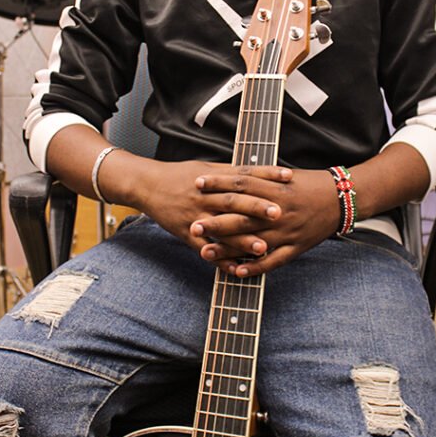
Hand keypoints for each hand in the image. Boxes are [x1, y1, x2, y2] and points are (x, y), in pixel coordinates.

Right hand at [140, 160, 291, 257]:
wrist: (147, 184)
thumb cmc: (179, 175)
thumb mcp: (205, 166)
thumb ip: (230, 172)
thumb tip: (256, 172)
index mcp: (214, 176)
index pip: (244, 174)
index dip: (266, 174)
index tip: (288, 177)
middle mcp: (206, 195)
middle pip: (234, 201)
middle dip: (257, 207)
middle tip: (280, 213)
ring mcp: (196, 215)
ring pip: (221, 227)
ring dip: (242, 239)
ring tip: (263, 248)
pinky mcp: (185, 232)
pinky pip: (204, 248)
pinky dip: (220, 260)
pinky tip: (236, 269)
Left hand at [190, 167, 340, 275]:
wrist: (342, 198)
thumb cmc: (311, 185)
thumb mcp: (285, 176)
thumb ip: (260, 178)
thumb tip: (233, 175)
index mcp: (276, 188)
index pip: (242, 183)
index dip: (218, 183)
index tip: (197, 183)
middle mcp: (279, 211)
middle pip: (243, 216)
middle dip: (216, 221)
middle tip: (193, 224)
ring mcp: (287, 231)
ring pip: (253, 242)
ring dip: (228, 249)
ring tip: (205, 252)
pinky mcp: (296, 247)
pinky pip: (273, 261)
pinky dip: (255, 267)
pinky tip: (236, 271)